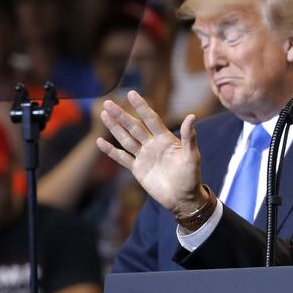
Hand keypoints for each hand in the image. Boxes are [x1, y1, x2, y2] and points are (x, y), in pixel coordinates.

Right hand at [96, 90, 207, 216]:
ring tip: (104, 114)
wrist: (183, 198)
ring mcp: (144, 156)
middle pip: (134, 127)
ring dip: (115, 127)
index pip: (151, 119)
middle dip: (122, 115)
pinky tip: (100, 141)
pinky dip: (111, 151)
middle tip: (109, 102)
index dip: (141, 107)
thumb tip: (192, 116)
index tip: (132, 94)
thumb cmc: (191, 177)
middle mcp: (152, 144)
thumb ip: (189, 137)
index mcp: (165, 139)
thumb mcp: (192, 156)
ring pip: (126, 139)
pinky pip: (122, 158)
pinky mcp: (137, 169)